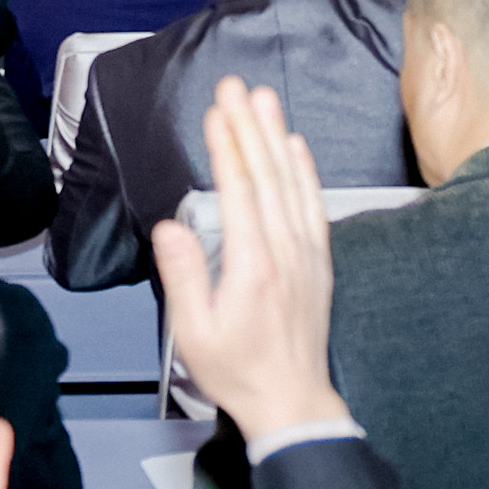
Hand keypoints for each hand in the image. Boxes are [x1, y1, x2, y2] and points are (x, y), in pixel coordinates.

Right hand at [149, 77, 343, 437]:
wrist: (291, 401)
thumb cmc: (239, 371)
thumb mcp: (194, 332)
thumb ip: (184, 276)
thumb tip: (171, 227)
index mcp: (253, 266)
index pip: (240, 190)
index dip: (228, 146)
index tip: (217, 110)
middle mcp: (285, 253)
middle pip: (267, 175)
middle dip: (249, 126)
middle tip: (236, 86)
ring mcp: (306, 255)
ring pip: (292, 182)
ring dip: (276, 136)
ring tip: (264, 99)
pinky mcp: (317, 261)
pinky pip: (312, 205)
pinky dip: (305, 171)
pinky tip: (296, 146)